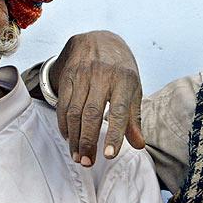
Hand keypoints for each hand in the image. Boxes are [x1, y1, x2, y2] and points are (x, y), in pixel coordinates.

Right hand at [50, 30, 144, 165]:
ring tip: (78, 156)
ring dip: (74, 138)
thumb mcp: (133, 88)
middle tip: (88, 163)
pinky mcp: (68, 75)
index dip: (114, 134)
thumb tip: (139, 144)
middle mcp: (102, 76)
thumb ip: (134, 117)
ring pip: (75, 111)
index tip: (109, 155)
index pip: (118, 111)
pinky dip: (64, 124)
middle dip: (88, 141)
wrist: (99, 39)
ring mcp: (83, 74)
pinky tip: (68, 137)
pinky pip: (63, 104)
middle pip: (92, 114)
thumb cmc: (120, 69)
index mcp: (124, 79)